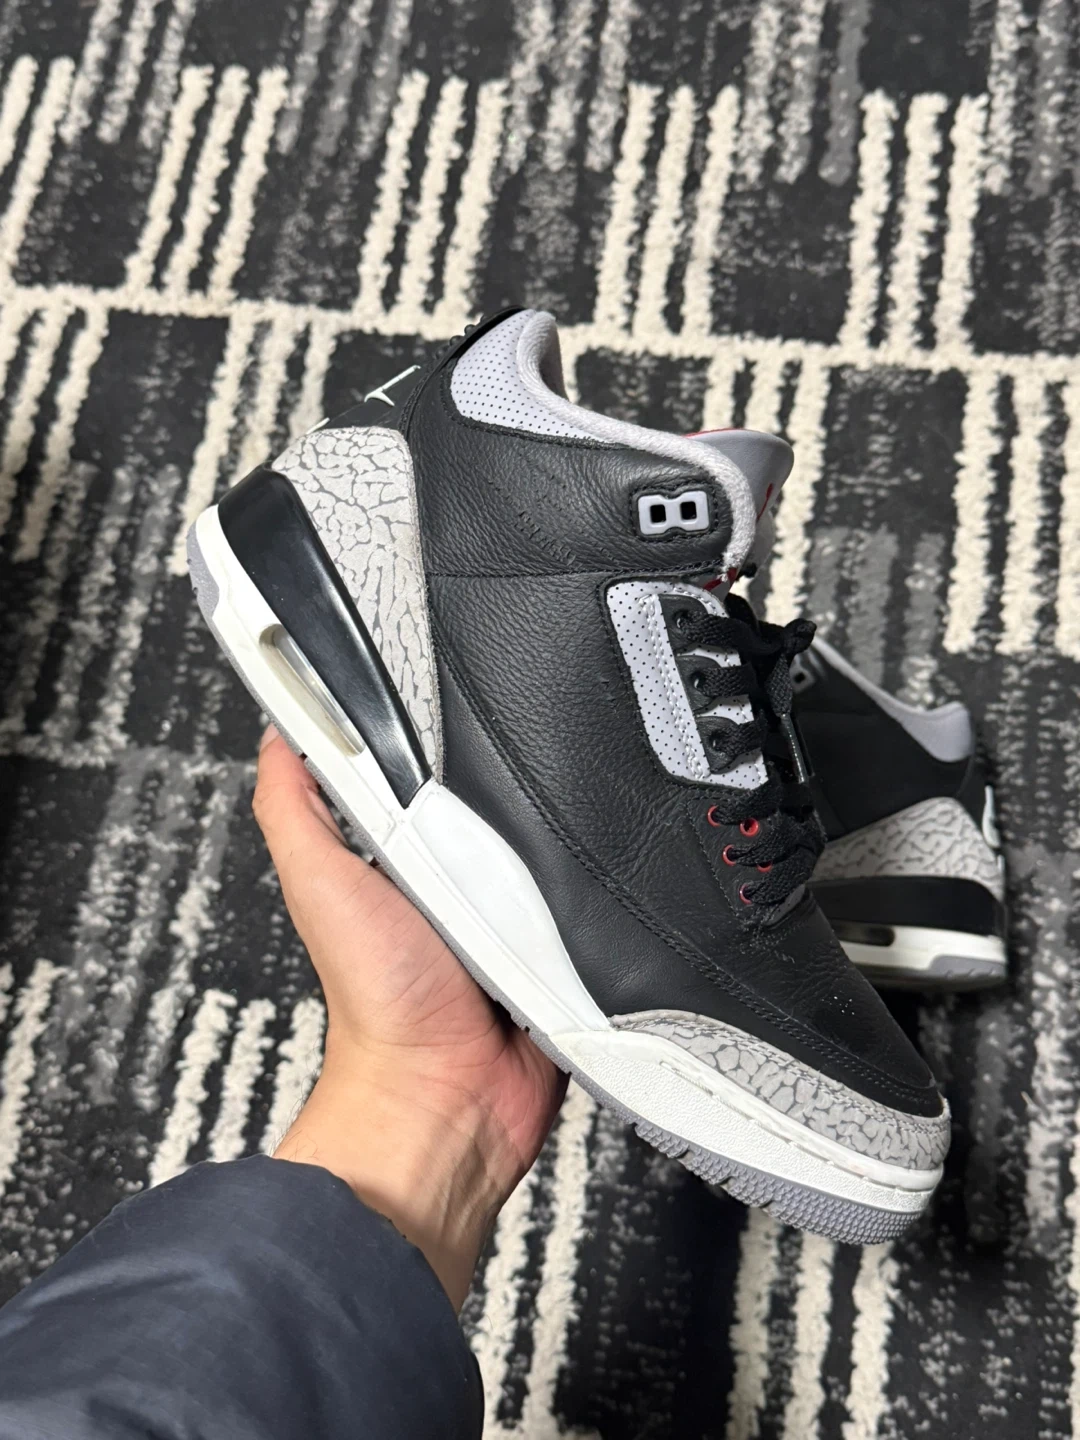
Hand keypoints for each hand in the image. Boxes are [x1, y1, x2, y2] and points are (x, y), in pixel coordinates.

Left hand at [252, 727, 565, 1307]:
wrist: (447, 1096)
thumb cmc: (377, 1000)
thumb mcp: (319, 882)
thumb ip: (293, 808)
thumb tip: (279, 731)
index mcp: (402, 856)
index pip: (429, 772)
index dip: (439, 737)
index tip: (458, 698)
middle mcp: (461, 879)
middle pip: (500, 801)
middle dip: (517, 782)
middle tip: (523, 767)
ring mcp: (517, 914)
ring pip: (555, 845)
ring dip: (563, 837)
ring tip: (559, 825)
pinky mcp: (565, 947)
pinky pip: (594, 903)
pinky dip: (598, 894)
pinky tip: (593, 876)